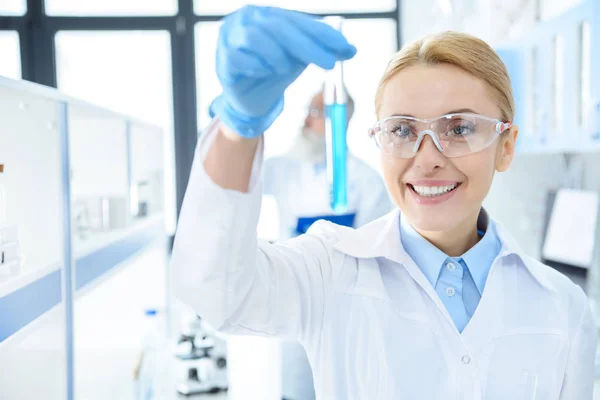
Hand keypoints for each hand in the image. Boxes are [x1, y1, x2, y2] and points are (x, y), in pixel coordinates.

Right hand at [209, 5, 356, 137]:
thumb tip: (352, 50)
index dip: (323, 34)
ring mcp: (232, 35)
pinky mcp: (223, 56)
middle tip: (330, 64)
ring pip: (256, 38)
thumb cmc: (274, 71)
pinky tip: (264, 72)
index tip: (345, 49)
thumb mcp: (301, 59)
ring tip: (284, 69)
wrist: (250, 98)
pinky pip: (239, 58)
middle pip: (280, 27)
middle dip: (309, 46)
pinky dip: (256, 66)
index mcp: (270, 14)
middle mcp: (250, 18)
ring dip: (277, 55)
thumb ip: (321, 50)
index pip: (300, 21)